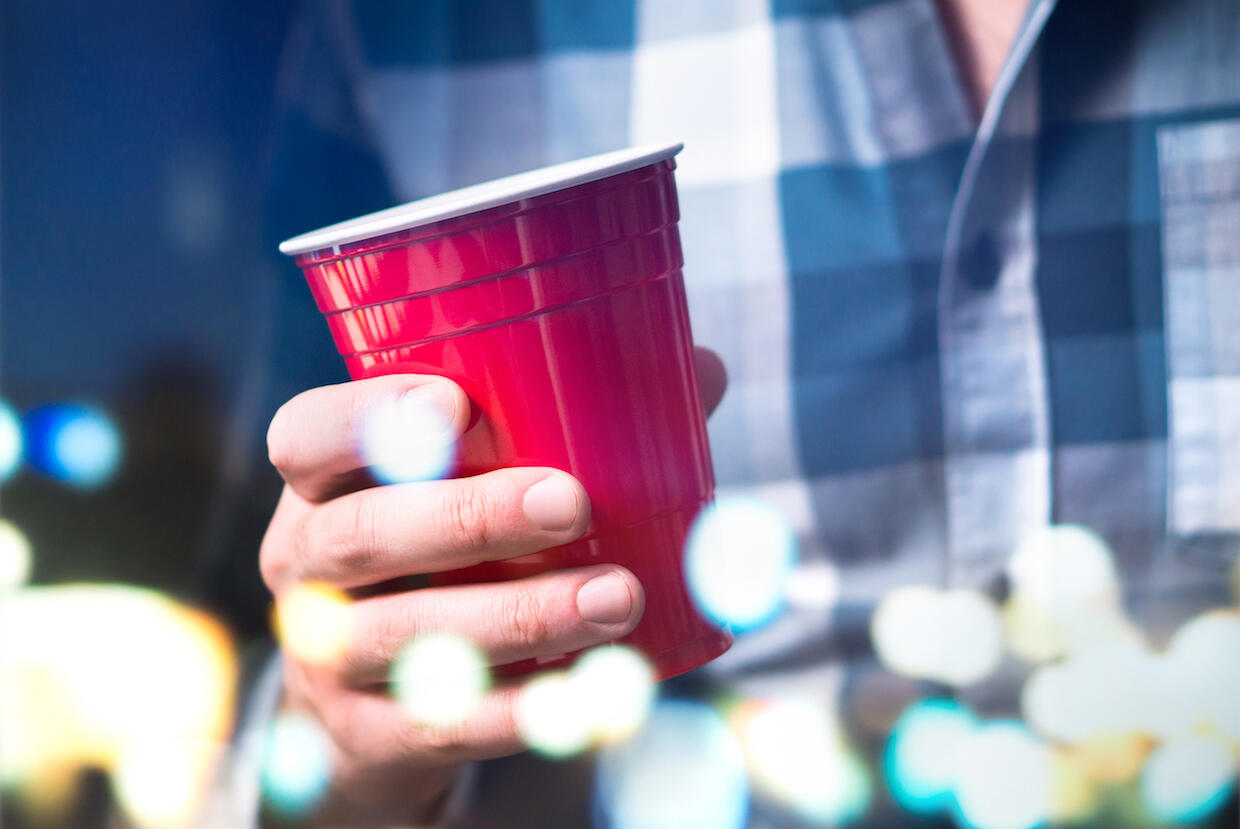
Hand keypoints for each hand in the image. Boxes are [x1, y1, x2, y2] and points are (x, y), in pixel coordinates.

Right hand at [259, 348, 726, 824]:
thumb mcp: (461, 491)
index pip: (305, 435)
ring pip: (407, 635)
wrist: (365, 712)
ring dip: (518, 616)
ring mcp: (326, 658)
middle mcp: (303, 565)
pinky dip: (522, 709)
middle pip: (360, 535)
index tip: (456, 407)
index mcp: (322, 486)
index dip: (369, 418)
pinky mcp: (366, 737)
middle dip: (468, 516)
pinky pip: (440, 725)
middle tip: (570, 504)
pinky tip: (595, 691)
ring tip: (617, 598)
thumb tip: (701, 372)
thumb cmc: (437, 562)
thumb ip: (561, 429)